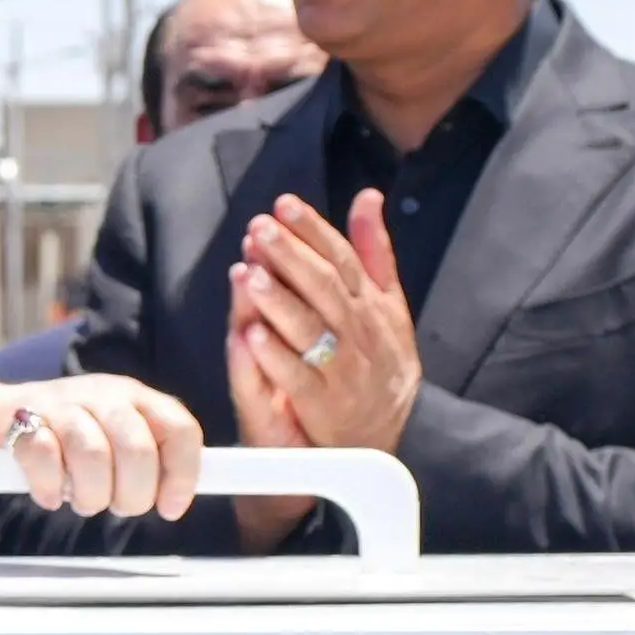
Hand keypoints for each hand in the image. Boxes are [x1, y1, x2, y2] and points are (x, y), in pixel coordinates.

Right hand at [0, 373, 202, 518]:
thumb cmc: (64, 436)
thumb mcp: (112, 435)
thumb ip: (147, 457)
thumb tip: (177, 497)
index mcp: (134, 397)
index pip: (179, 429)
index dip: (182, 474)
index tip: (171, 507)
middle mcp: (102, 394)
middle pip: (137, 447)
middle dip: (132, 493)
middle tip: (118, 507)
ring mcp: (60, 403)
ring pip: (93, 454)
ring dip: (90, 494)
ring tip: (81, 502)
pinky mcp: (19, 418)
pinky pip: (44, 457)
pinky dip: (49, 487)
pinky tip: (49, 495)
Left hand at [226, 191, 417, 554]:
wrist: (381, 438)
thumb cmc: (377, 364)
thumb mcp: (386, 306)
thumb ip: (373, 251)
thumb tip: (368, 196)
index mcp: (372, 305)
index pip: (343, 259)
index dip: (314, 230)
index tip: (284, 205)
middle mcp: (359, 333)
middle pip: (324, 288)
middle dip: (291, 256)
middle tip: (259, 228)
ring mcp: (341, 370)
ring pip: (309, 330)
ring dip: (277, 301)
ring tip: (248, 272)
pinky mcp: (321, 405)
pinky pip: (296, 378)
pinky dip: (273, 356)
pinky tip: (248, 332)